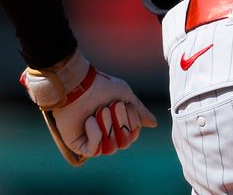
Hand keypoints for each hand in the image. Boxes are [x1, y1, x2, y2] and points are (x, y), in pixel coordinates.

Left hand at [21, 51, 158, 165]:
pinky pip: (94, 150)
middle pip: (124, 143)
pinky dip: (95, 133)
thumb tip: (153, 124)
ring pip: (111, 148)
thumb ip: (139, 111)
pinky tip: (89, 119)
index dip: (131, 123)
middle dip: (119, 123)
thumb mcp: (126, 96)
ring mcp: (93, 140)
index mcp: (117, 124)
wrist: (79, 84)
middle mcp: (106, 134)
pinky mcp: (79, 145)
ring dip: (107, 126)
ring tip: (99, 111)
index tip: (123, 105)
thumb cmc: (101, 86)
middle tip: (110, 106)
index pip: (132, 136)